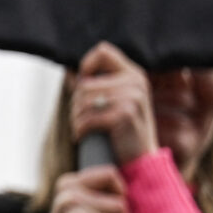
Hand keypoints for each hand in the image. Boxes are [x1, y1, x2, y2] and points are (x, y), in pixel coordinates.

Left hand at [71, 42, 156, 167]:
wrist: (142, 161)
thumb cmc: (123, 131)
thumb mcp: (117, 102)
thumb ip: (101, 84)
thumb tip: (70, 73)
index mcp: (135, 74)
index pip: (103, 51)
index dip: (87, 65)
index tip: (85, 86)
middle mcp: (136, 82)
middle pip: (84, 83)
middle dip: (76, 104)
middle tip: (82, 120)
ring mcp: (132, 98)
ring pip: (82, 101)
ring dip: (76, 118)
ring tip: (83, 128)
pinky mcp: (124, 115)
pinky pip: (87, 118)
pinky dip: (79, 130)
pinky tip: (82, 137)